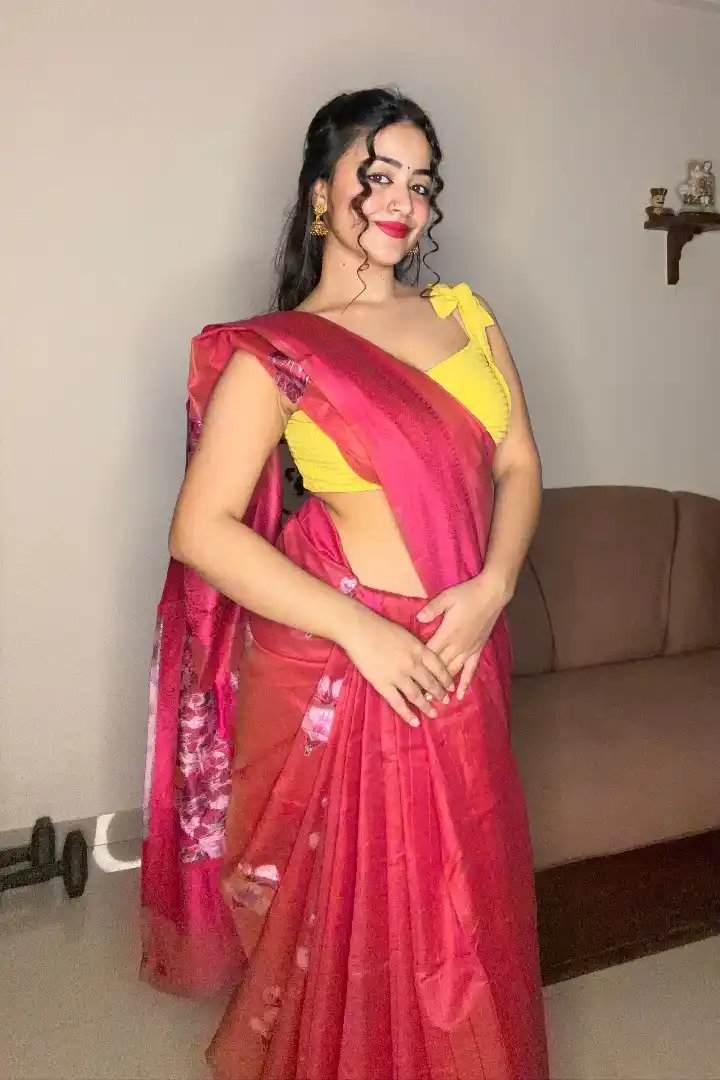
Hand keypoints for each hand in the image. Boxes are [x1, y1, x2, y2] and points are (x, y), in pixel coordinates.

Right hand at [339, 608, 454, 728]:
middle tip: (445, 701)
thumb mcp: (406, 634)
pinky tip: (415, 722)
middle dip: (439, 693)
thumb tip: (422, 658)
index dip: (446, 678)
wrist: (360, 630)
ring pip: (417, 695)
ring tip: (434, 714)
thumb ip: (415, 648)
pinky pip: (398, 703)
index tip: (451, 686)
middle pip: (430, 682)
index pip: (438, 667)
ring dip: (427, 706)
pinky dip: (408, 714)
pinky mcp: (384, 685)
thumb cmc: (380, 627)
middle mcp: (413, 665)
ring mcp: (399, 677)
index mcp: (419, 650)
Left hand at [416, 572, 509, 699]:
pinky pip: (471, 670)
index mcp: (447, 634)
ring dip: (443, 686)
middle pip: (440, 668)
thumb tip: (418, 618)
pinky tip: (460, 695)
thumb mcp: (447, 597)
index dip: (419, 668)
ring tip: (434, 700)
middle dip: (429, 683)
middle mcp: (457, 646)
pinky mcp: (478, 650)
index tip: (409, 680)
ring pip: (453, 672)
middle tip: (418, 698)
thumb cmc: (467, 594)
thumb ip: (432, 609)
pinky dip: (465, 683)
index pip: (429, 654)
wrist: (492, 594)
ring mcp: (469, 650)